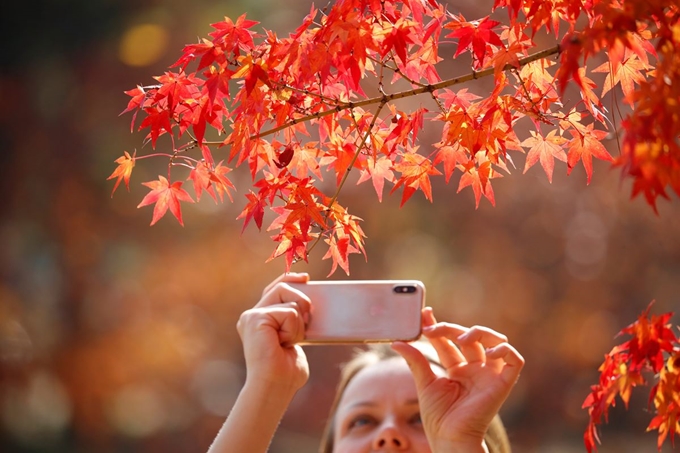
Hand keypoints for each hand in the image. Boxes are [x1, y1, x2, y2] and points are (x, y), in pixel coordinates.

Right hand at [237, 272, 310, 394]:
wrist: (275, 387)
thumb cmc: (286, 371)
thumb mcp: (295, 338)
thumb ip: (296, 321)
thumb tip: (310, 306)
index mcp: (260, 320)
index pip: (274, 289)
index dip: (289, 278)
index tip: (306, 277)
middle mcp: (252, 316)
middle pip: (282, 287)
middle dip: (301, 299)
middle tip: (308, 318)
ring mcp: (252, 316)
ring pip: (289, 300)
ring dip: (298, 322)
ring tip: (289, 341)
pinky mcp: (255, 319)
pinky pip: (289, 312)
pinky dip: (293, 329)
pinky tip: (282, 344)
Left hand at [392, 307, 523, 452]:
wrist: (449, 438)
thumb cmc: (438, 417)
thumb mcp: (424, 383)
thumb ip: (415, 360)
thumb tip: (397, 341)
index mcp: (457, 369)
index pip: (449, 340)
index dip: (438, 325)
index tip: (424, 313)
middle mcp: (475, 369)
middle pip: (469, 337)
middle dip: (450, 328)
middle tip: (432, 328)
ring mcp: (489, 374)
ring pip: (494, 340)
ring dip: (478, 332)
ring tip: (460, 338)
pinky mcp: (502, 383)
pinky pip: (514, 360)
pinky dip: (504, 349)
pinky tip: (488, 350)